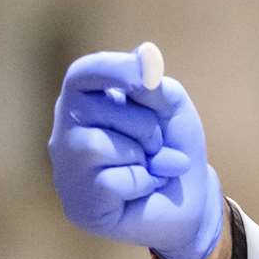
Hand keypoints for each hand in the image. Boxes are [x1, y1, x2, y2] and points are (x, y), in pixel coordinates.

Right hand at [48, 48, 222, 258]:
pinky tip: (141, 192)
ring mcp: (68, 171)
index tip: (146, 76)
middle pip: (94, 108)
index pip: (82, 75)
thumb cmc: (173, 149)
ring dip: (141, 155)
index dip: (111, 69)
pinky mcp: (79, 204)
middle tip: (157, 144)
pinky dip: (141, 183)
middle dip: (143, 125)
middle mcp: (66, 134)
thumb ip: (154, 84)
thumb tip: (145, 53)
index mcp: (85, 103)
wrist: (191, 204)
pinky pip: (111, 180)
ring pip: (97, 144)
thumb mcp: (172, 108)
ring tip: (148, 167)